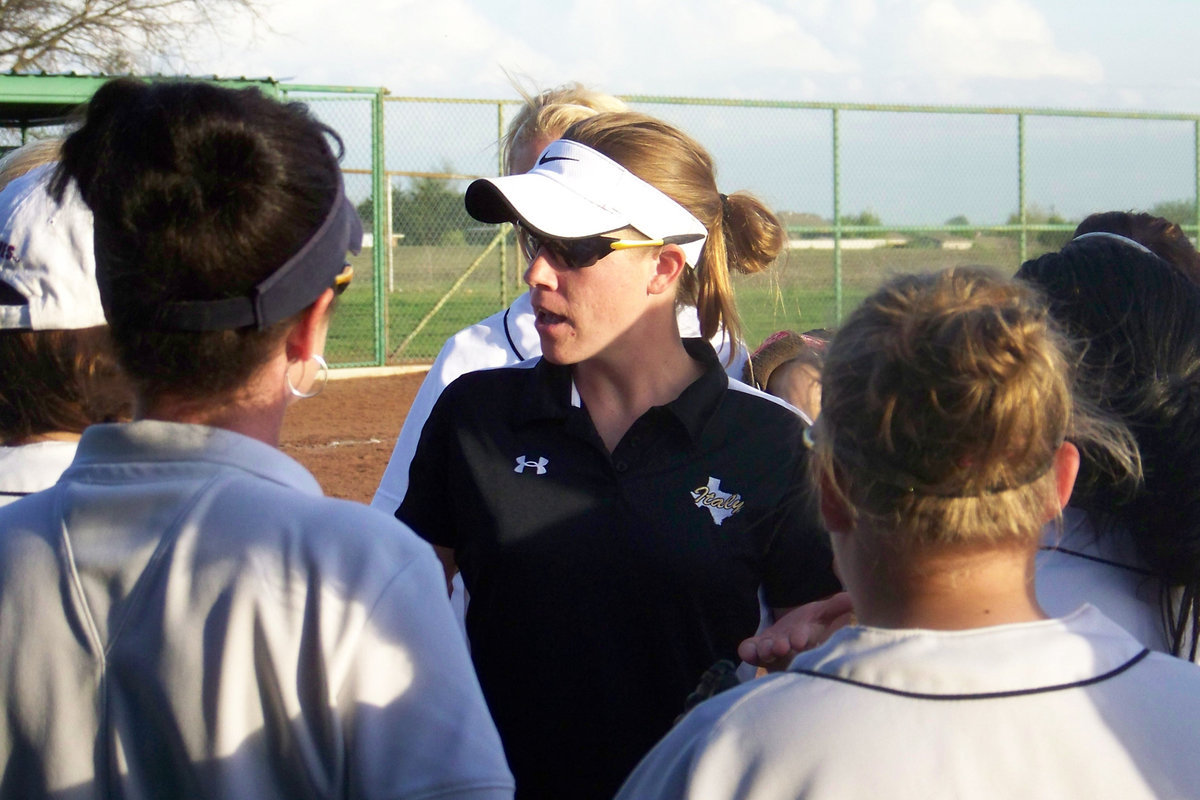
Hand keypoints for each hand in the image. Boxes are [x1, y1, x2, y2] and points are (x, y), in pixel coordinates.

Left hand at [737, 592, 853, 671]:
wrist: (793, 635)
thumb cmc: (812, 625)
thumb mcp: (825, 613)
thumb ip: (838, 606)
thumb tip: (853, 598)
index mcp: (808, 640)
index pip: (807, 641)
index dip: (802, 639)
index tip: (799, 639)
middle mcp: (790, 650)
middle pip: (786, 651)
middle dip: (782, 649)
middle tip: (781, 646)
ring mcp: (772, 651)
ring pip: (768, 654)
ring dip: (766, 651)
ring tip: (766, 648)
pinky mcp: (757, 649)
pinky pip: (750, 652)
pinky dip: (748, 651)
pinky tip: (747, 647)